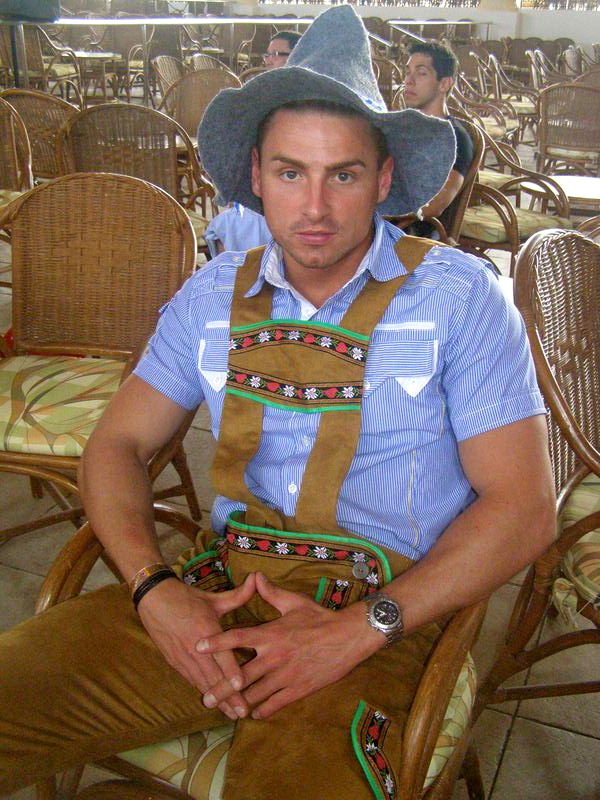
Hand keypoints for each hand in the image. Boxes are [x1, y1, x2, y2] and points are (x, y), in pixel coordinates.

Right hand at [137, 573, 256, 719]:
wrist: (153, 599)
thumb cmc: (187, 598)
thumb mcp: (213, 598)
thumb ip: (238, 595)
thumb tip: (257, 579)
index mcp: (206, 630)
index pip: (220, 654)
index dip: (231, 671)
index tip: (242, 685)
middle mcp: (194, 648)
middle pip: (214, 677)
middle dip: (229, 696)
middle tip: (244, 712)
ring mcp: (183, 657)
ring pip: (203, 683)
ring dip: (218, 700)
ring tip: (232, 714)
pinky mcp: (175, 663)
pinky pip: (192, 681)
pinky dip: (204, 693)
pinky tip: (214, 704)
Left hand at [196, 572, 383, 718]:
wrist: (348, 637)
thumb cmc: (319, 617)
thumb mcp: (294, 602)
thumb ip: (271, 593)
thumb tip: (255, 576)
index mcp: (270, 634)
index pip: (237, 638)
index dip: (217, 642)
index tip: (198, 646)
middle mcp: (274, 656)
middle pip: (241, 676)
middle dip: (221, 688)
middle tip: (205, 698)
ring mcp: (286, 675)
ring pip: (256, 694)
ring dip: (240, 703)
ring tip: (226, 710)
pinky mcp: (298, 689)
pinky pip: (276, 704)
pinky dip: (263, 710)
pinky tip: (254, 713)